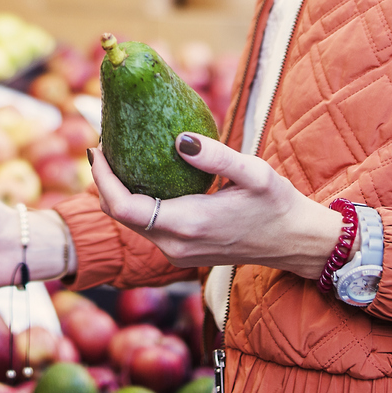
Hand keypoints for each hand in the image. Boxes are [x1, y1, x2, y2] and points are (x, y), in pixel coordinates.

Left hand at [91, 136, 342, 279]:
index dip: (103, 180)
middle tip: (104, 144)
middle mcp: (176, 245)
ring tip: (119, 155)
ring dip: (118, 193)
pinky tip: (142, 176)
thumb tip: (179, 139)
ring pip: (131, 224)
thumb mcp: (254, 174)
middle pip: (120, 216)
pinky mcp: (182, 252)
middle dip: (104, 183)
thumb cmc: (277, 205)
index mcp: (188, 224)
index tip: (97, 148)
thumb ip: (216, 157)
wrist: (294, 243)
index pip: (124, 208)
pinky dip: (135, 204)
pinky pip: (146, 227)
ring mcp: (177, 253)